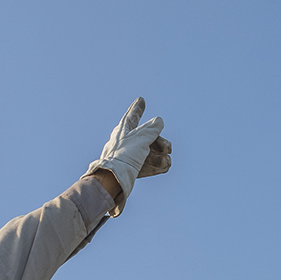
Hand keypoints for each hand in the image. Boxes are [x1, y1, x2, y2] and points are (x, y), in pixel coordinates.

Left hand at [87, 98, 170, 215]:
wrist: (113, 180)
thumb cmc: (124, 156)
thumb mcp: (141, 138)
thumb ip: (152, 128)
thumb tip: (159, 121)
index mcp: (123, 130)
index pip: (132, 115)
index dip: (138, 108)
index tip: (141, 99)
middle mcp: (126, 142)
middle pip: (148, 137)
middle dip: (160, 142)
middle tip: (167, 148)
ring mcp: (129, 156)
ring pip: (149, 152)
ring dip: (160, 156)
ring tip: (166, 162)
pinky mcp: (132, 169)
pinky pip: (147, 165)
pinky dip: (156, 165)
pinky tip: (164, 167)